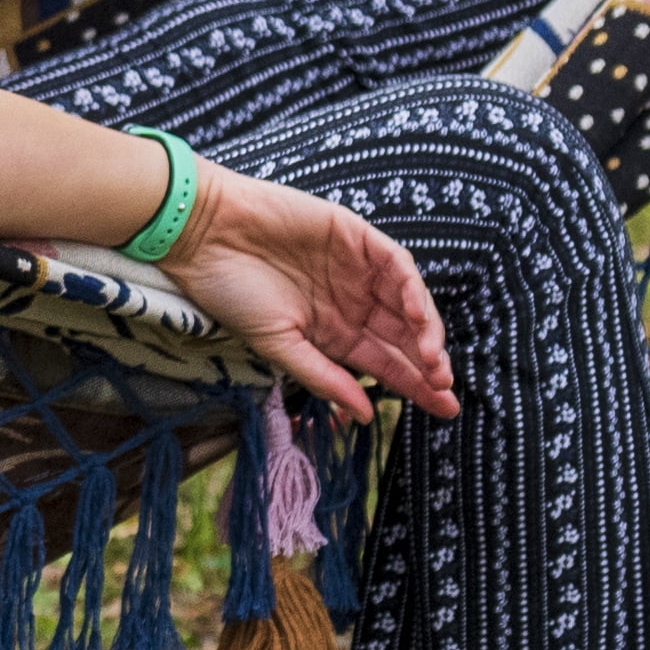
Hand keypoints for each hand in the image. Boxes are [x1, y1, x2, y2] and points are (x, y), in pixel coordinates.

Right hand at [160, 163, 457, 423]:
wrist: (204, 233)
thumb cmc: (231, 291)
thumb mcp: (277, 345)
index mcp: (333, 333)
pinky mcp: (355, 235)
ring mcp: (356, 268)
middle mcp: (351, 302)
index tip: (443, 409)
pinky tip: (415, 316)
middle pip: (404, 337)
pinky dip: (410, 288)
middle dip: (429, 365)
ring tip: (433, 361)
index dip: (416, 386)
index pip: (385, 364)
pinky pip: (395, 263)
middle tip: (444, 389)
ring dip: (425, 331)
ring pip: (407, 302)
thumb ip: (323, 377)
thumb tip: (365, 416)